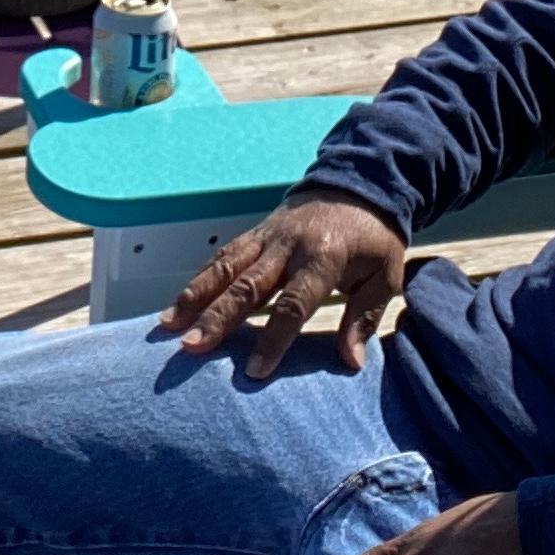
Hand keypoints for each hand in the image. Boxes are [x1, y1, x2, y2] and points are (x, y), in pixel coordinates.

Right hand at [167, 192, 409, 381]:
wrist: (358, 182)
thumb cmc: (373, 238)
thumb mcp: (385, 275)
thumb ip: (365, 317)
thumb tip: (350, 362)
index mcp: (324, 257)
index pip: (293, 304)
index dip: (273, 339)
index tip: (254, 372)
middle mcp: (288, 246)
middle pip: (248, 285)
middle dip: (217, 317)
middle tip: (191, 346)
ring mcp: (267, 237)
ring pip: (226, 267)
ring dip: (195, 296)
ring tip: (168, 325)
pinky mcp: (255, 233)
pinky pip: (223, 257)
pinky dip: (199, 280)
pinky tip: (179, 303)